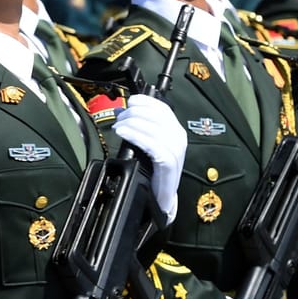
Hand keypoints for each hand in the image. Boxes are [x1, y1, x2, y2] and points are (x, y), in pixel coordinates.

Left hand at [112, 95, 186, 222]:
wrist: (161, 197)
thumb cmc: (153, 171)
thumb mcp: (146, 145)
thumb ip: (138, 128)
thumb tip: (120, 112)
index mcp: (175, 130)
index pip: (163, 108)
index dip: (145, 101)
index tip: (130, 101)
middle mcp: (178, 137)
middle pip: (156, 116)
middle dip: (134, 113)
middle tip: (119, 118)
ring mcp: (176, 151)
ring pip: (154, 129)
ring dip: (132, 123)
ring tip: (118, 126)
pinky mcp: (170, 163)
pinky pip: (153, 145)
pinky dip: (136, 136)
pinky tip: (124, 133)